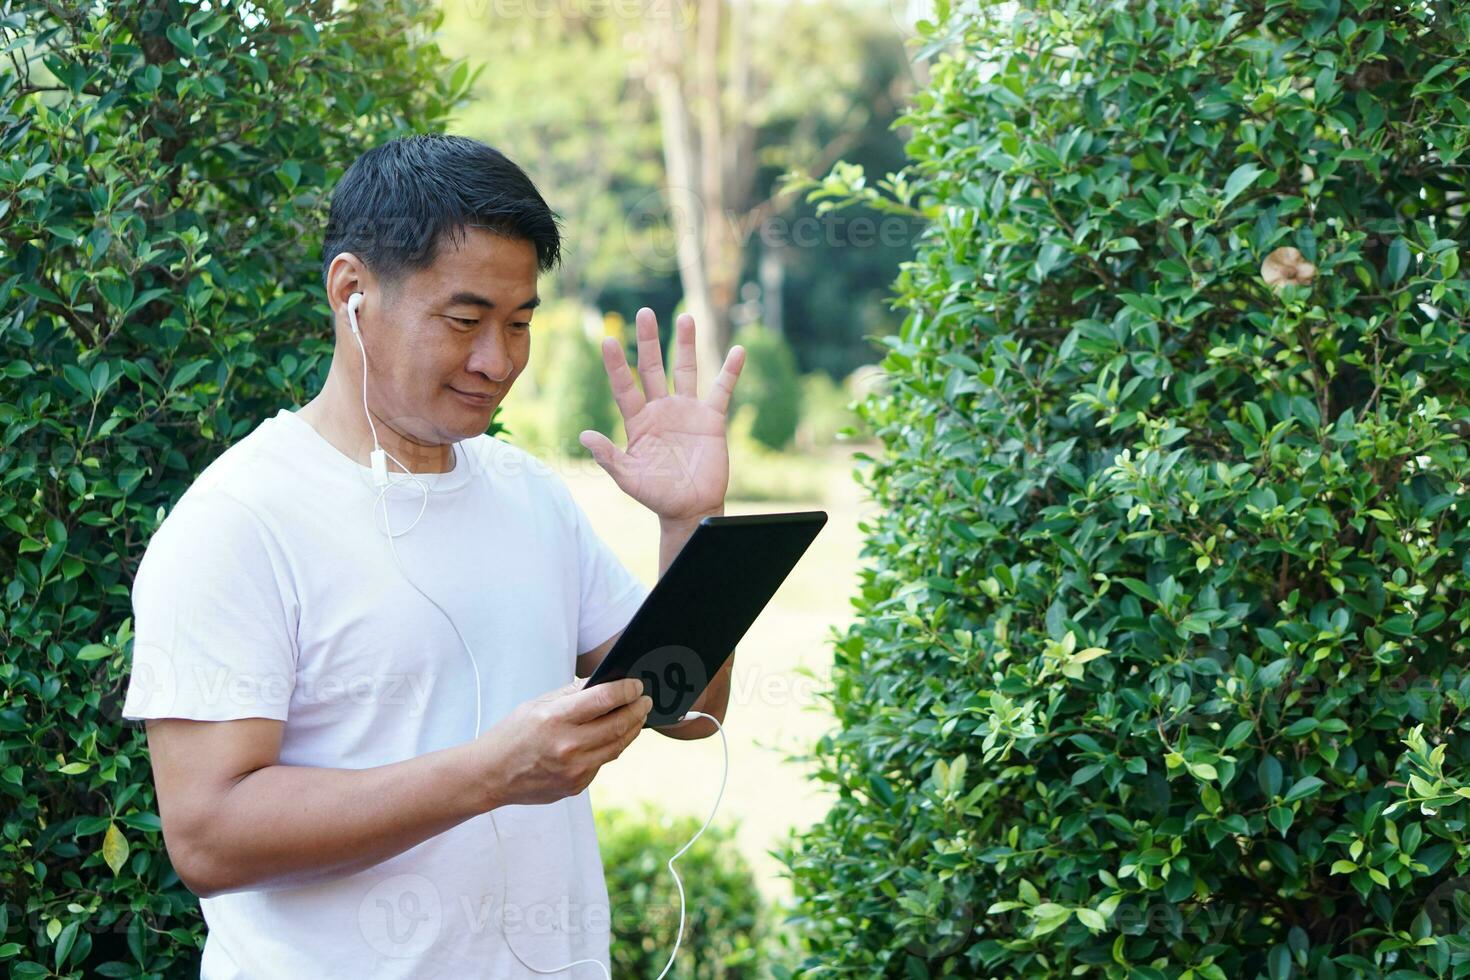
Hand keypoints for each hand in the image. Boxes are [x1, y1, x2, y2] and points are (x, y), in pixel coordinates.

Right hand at [470, 677, 651, 809]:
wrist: (491, 775)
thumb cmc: (512, 734)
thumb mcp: (537, 704)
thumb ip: (572, 694)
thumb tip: (604, 683)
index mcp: (556, 719)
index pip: (604, 699)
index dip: (627, 690)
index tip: (637, 685)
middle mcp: (568, 746)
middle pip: (618, 725)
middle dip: (638, 709)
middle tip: (645, 700)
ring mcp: (574, 770)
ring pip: (617, 746)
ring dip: (632, 729)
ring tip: (637, 716)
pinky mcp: (576, 785)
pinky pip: (602, 762)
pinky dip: (611, 747)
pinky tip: (613, 736)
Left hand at [578, 307, 744, 523]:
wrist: (689, 508)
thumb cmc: (656, 494)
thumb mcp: (628, 478)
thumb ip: (608, 456)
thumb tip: (584, 435)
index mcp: (638, 421)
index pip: (625, 386)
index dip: (618, 365)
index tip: (609, 340)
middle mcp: (661, 409)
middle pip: (653, 368)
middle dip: (649, 341)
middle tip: (645, 312)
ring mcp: (687, 411)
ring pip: (686, 370)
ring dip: (686, 345)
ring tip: (685, 317)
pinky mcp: (711, 419)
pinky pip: (721, 389)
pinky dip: (730, 371)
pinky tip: (737, 350)